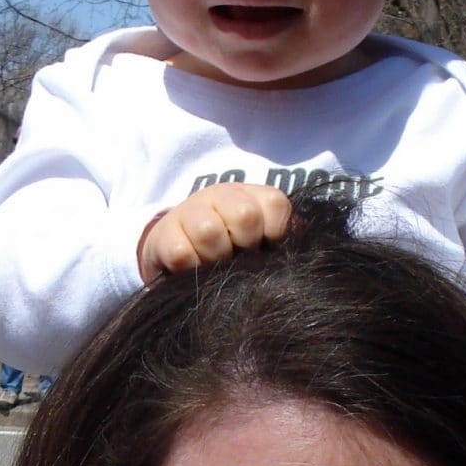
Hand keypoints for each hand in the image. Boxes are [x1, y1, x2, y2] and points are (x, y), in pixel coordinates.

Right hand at [138, 184, 292, 283]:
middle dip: (245, 246)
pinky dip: (191, 268)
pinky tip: (193, 271)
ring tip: (215, 267)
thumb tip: (301, 252)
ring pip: (209, 232)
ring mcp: (190, 212)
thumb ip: (285, 241)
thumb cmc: (232, 252)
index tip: (265, 248)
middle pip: (244, 215)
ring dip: (215, 258)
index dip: (274, 234)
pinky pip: (181, 253)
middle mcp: (221, 195)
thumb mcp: (262, 242)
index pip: (275, 205)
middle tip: (238, 258)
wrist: (178, 253)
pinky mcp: (164, 235)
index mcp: (252, 196)